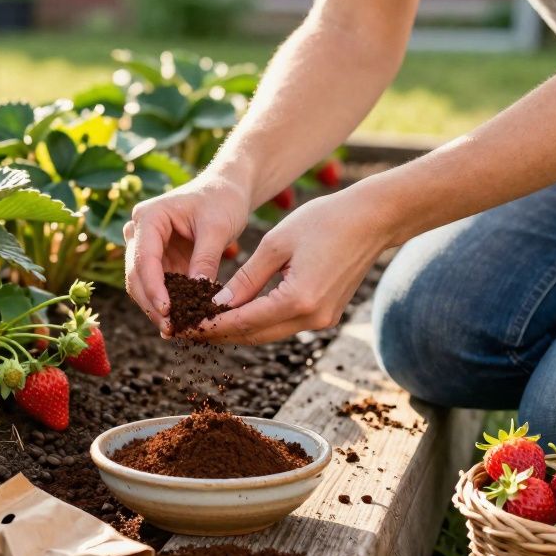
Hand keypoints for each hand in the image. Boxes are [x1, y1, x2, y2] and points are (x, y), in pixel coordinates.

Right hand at [123, 174, 251, 334]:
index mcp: (149, 217)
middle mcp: (140, 232)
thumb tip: (199, 295)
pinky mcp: (160, 260)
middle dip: (151, 304)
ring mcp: (148, 247)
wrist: (227, 190)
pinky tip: (179, 323)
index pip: (144, 258)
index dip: (153, 288)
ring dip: (155, 308)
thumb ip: (206, 259)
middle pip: (136, 275)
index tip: (167, 311)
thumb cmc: (223, 200)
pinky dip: (167, 304)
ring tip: (173, 331)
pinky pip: (158, 286)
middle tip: (170, 329)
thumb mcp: (218, 227)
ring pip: (142, 285)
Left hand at [200, 186, 394, 344]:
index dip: (210, 326)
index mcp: (298, 300)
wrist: (372, 219)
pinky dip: (258, 322)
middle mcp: (312, 318)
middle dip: (219, 334)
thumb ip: (245, 278)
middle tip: (186, 330)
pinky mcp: (326, 315)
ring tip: (204, 323)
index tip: (183, 327)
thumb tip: (216, 304)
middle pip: (254, 335)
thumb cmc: (324, 221)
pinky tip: (236, 313)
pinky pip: (284, 325)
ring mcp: (322, 320)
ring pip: (268, 333)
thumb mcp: (276, 244)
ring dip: (237, 330)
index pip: (243, 322)